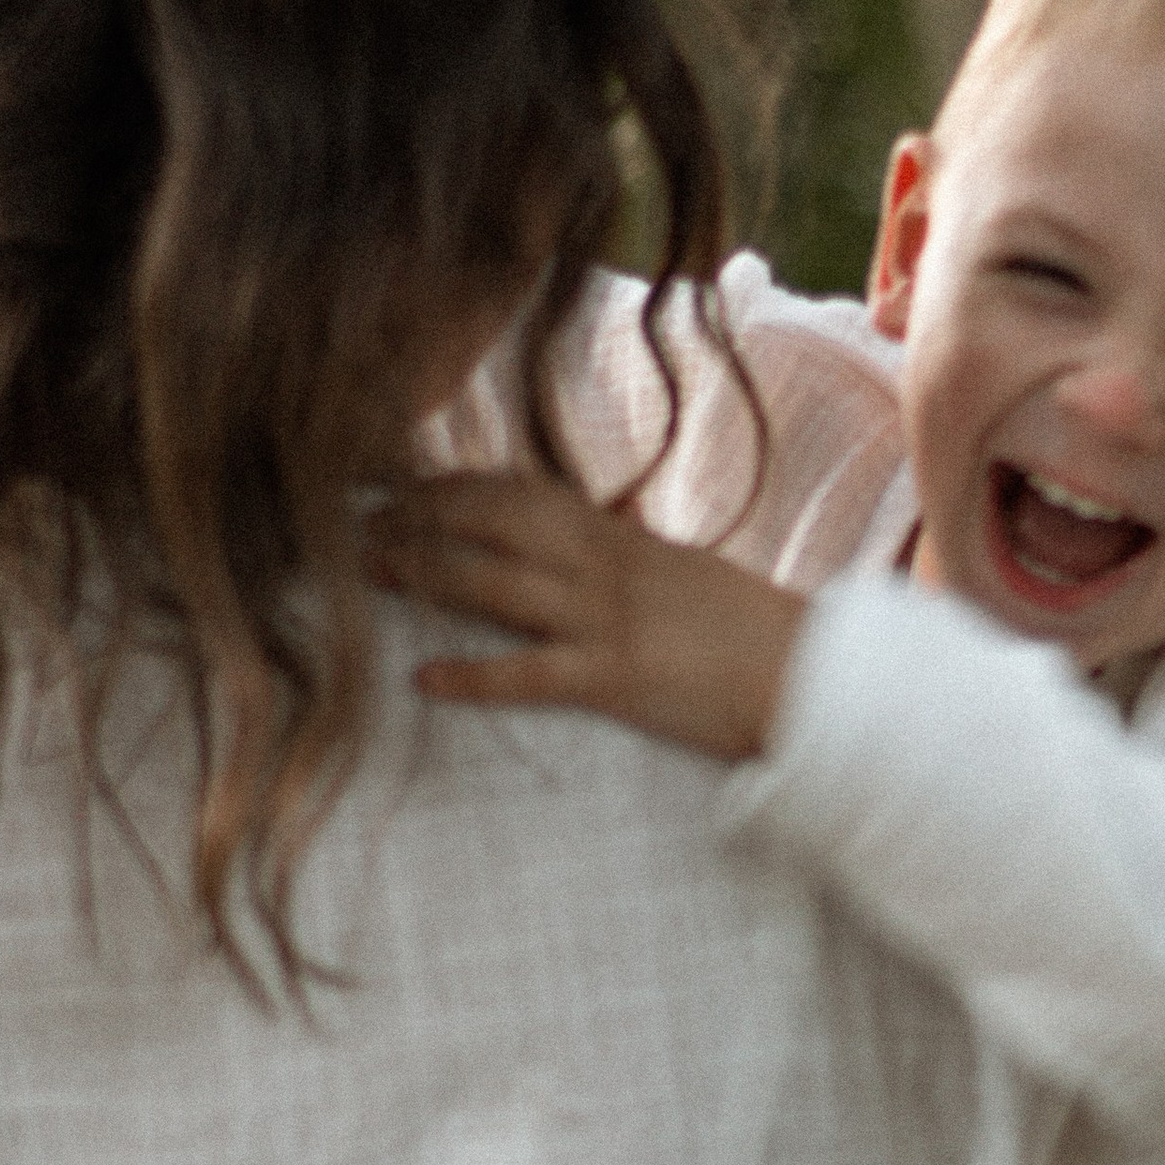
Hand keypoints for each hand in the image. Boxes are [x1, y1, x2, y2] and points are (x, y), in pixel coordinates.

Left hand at [373, 472, 805, 763]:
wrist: (812, 674)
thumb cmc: (745, 629)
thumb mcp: (676, 570)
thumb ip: (621, 551)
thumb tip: (582, 537)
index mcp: (617, 537)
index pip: (518, 491)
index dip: (449, 484)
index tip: (396, 485)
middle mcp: (605, 566)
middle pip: (490, 522)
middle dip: (416, 517)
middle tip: (353, 522)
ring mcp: (608, 619)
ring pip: (496, 583)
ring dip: (425, 574)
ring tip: (366, 573)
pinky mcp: (617, 679)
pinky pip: (531, 673)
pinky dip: (473, 675)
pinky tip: (425, 679)